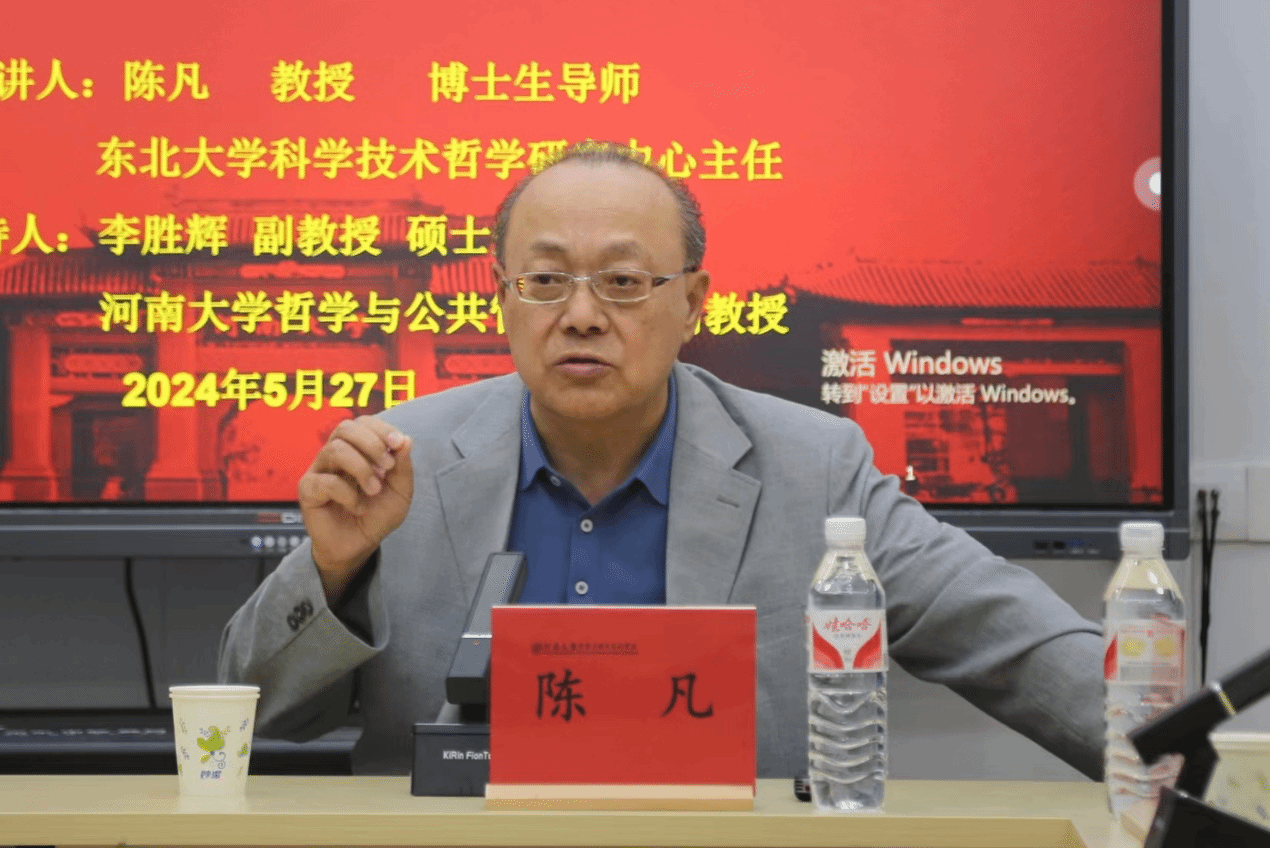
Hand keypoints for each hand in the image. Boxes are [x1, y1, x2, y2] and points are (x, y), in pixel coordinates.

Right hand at [297, 416, 413, 603]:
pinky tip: (358, 507)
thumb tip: (405, 440)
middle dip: (371, 443)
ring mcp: (319, 470)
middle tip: (387, 468)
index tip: (398, 444)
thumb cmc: (377, 514)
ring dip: (361, 468)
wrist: (360, 546)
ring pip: (335, 450)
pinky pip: (325, 481)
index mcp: (357, 449)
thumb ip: (403, 467)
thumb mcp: (400, 492)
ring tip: (374, 489)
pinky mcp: (308, 490)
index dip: (381, 429)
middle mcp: (336, 454)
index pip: (363, 422)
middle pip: (345, 428)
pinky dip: (348, 494)